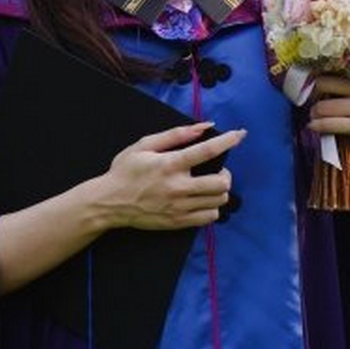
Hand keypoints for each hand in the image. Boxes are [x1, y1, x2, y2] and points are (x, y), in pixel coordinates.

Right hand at [95, 122, 244, 230]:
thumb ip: (175, 135)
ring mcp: (179, 207)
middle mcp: (177, 187)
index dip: (227, 141)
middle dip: (225, 174)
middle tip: (216, 171)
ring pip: (219, 200)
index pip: (206, 151)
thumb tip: (204, 127)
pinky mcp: (178, 221)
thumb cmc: (125, 171)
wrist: (109, 202)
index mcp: (169, 165)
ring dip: (219, 191)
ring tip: (208, 186)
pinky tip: (201, 200)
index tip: (240, 135)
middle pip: (221, 182)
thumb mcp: (144, 145)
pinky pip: (210, 217)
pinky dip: (212, 207)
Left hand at [307, 75, 349, 192]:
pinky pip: (328, 124)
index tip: (306, 84)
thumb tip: (304, 76)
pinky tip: (314, 127)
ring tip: (316, 117)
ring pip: (322, 106)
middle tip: (310, 103)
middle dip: (311, 96)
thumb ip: (339, 80)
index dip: (313, 76)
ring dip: (313, 114)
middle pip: (321, 84)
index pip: (330, 67)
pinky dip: (317, 126)